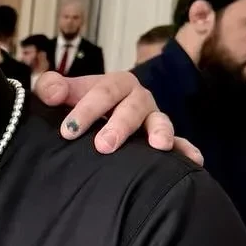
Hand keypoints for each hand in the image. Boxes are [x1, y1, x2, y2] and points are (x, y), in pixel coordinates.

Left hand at [33, 68, 203, 167]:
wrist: (96, 118)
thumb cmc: (78, 107)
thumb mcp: (62, 94)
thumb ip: (52, 88)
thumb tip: (51, 91)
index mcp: (115, 85)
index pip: (103, 92)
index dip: (87, 110)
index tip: (68, 131)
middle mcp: (138, 99)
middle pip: (132, 108)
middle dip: (119, 126)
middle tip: (104, 146)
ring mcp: (153, 119)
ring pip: (160, 122)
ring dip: (160, 132)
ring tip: (159, 146)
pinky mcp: (164, 140)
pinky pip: (180, 144)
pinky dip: (186, 150)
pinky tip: (194, 161)